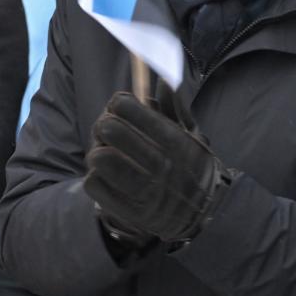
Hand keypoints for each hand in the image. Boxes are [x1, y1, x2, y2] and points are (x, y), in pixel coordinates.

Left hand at [83, 91, 228, 243]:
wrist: (201, 215)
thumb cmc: (191, 167)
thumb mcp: (192, 136)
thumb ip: (175, 107)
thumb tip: (163, 80)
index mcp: (175, 142)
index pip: (129, 108)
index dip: (119, 102)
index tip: (120, 106)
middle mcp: (161, 166)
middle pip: (110, 130)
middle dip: (104, 124)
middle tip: (107, 129)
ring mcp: (145, 191)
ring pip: (98, 158)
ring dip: (97, 151)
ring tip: (105, 153)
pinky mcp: (129, 211)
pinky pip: (93, 184)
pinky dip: (94, 177)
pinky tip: (105, 176)